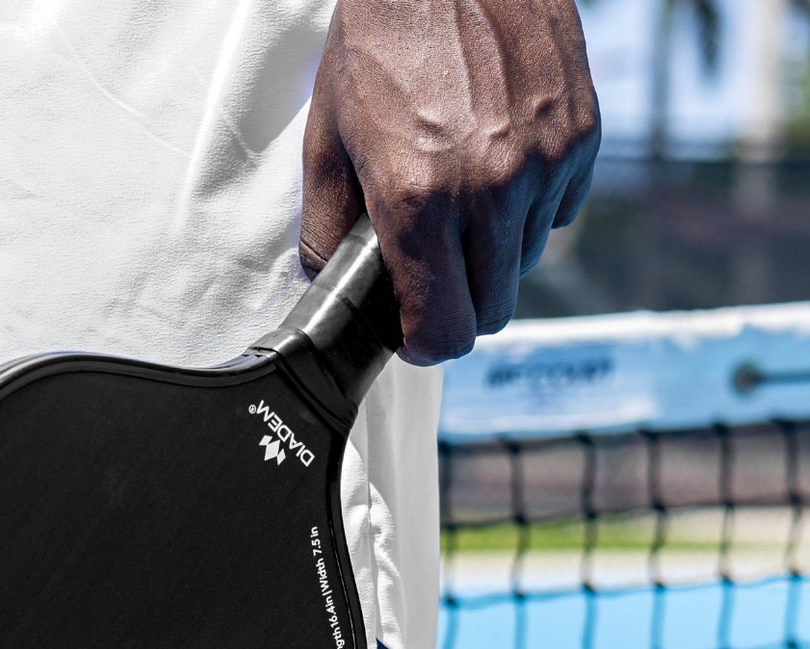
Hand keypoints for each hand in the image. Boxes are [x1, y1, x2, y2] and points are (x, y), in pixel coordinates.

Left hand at [300, 0, 599, 365]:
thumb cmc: (380, 45)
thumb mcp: (328, 141)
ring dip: (492, 254)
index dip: (424, 343)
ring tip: (461, 201)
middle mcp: (489, 190)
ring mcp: (542, 162)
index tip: (413, 330)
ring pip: (523, 266)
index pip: (443, 333)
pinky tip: (497, 165)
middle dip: (458, 304)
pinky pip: (557, 212)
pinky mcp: (580, 134)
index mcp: (418, 202)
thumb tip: (332, 286)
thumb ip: (328, 230)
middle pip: (490, 313)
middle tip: (433, 269)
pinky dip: (528, 208)